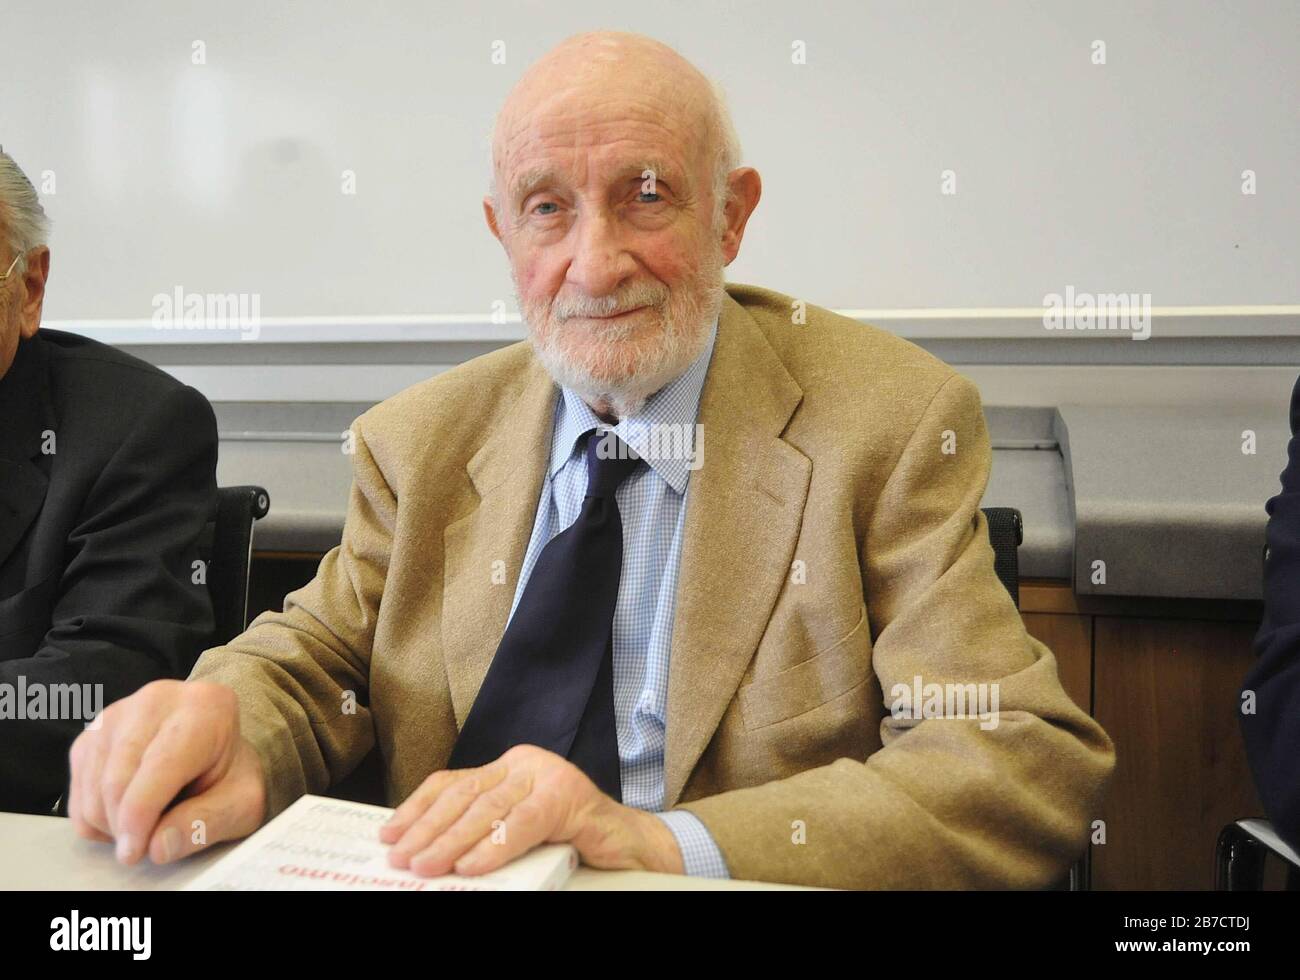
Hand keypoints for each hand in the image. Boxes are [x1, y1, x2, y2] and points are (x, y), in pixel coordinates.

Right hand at [67, 679, 265, 865]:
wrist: (217, 749)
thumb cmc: (230, 775)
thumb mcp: (243, 803)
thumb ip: (207, 823)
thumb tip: (158, 847)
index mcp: (206, 706)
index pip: (159, 766)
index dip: (141, 817)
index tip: (137, 852)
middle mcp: (157, 699)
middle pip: (117, 779)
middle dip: (126, 826)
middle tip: (146, 846)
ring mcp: (118, 713)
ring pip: (92, 788)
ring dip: (112, 824)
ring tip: (148, 822)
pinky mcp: (92, 733)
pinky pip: (77, 791)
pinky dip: (96, 817)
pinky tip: (128, 811)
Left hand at [378, 744, 683, 876]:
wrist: (632, 849)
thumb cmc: (571, 845)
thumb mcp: (515, 833)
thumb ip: (481, 831)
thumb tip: (425, 851)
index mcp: (508, 769)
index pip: (452, 783)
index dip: (418, 809)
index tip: (389, 834)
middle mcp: (526, 764)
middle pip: (465, 794)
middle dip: (428, 829)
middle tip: (401, 857)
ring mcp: (549, 776)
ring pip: (489, 808)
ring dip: (453, 841)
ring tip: (427, 866)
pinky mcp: (570, 797)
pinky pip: (523, 823)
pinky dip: (495, 847)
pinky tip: (472, 866)